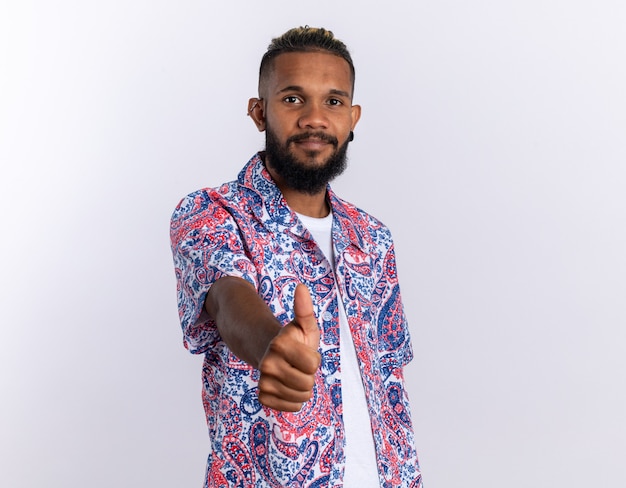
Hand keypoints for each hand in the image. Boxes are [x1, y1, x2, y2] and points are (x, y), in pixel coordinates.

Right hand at [257, 284, 321, 411]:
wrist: (272, 354)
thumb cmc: (295, 339)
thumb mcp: (304, 324)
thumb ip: (304, 308)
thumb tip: (301, 286)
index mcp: (279, 343)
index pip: (314, 364)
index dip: (314, 359)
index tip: (305, 352)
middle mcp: (267, 363)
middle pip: (307, 384)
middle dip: (309, 375)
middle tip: (300, 365)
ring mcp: (263, 381)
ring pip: (300, 397)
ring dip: (303, 388)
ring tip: (295, 374)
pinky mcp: (263, 397)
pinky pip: (290, 407)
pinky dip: (294, 400)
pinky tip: (288, 387)